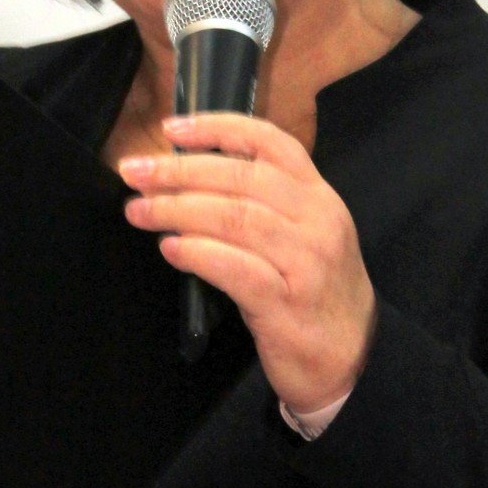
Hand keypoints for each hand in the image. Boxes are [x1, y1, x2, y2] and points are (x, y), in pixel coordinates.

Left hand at [120, 112, 376, 414]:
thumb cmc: (314, 293)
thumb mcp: (304, 236)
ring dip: (177, 210)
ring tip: (140, 210)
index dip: (218, 127)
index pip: (271, 143)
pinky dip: (198, 254)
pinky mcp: (287, 303)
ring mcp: (306, 262)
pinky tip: (170, 249)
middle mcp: (318, 221)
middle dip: (180, 171)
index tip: (171, 129)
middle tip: (134, 172)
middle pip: (241, 178)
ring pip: (235, 218)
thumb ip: (263, 205)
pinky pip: (235, 268)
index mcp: (319, 196)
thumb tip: (186, 180)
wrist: (353, 359)